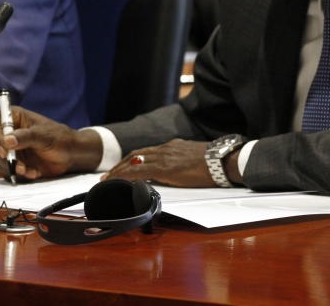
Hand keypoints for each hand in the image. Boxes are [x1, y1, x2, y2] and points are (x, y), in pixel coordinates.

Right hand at [0, 106, 102, 180]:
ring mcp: (8, 149)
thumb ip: (25, 137)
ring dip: (10, 168)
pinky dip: (18, 175)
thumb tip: (7, 141)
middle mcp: (6, 133)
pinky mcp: (13, 163)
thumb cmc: (58, 137)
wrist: (68, 154)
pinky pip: (6, 171)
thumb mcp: (43, 135)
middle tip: (19, 164)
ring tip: (28, 169)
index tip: (3, 150)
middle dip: (3, 157)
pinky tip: (33, 172)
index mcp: (12, 118)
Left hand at [103, 139, 238, 187]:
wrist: (222, 161)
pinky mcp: (165, 169)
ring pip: (133, 162)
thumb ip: (182, 161)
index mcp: (172, 146)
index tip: (122, 167)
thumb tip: (176, 170)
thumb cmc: (213, 162)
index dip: (132, 160)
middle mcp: (165, 149)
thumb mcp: (193, 158)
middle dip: (120, 165)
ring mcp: (164, 157)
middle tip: (107, 175)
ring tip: (108, 180)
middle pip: (135, 155)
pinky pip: (138, 171)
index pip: (146, 152)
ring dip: (118, 171)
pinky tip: (118, 182)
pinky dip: (125, 176)